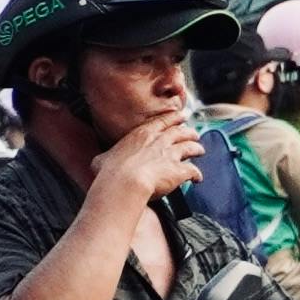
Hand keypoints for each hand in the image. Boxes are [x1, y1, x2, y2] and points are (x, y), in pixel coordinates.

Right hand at [83, 109, 207, 212]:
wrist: (124, 183)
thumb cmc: (110, 172)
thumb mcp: (102, 159)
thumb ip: (106, 157)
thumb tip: (100, 162)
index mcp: (142, 134)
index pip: (163, 121)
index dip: (174, 118)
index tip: (181, 116)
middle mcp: (160, 141)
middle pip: (181, 132)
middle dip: (189, 132)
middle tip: (193, 134)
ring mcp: (171, 155)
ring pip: (191, 148)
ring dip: (197, 149)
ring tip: (199, 150)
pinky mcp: (179, 171)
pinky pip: (193, 171)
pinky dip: (196, 174)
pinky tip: (197, 178)